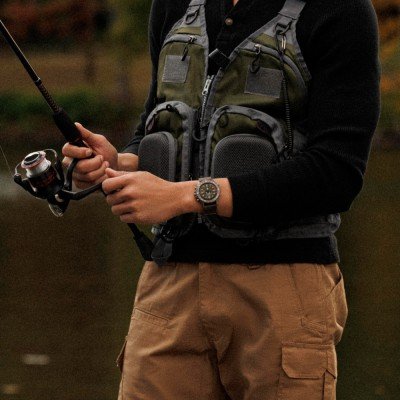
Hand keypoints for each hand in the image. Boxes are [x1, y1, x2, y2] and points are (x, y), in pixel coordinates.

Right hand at [62, 123, 117, 188]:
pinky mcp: (81, 185)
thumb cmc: (106, 152)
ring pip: (87, 176)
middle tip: (103, 159)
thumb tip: (76, 125)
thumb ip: (87, 135)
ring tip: (106, 165)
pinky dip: (101, 179)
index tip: (90, 151)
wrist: (115, 166)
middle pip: (78, 166)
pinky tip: (104, 174)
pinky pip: (90, 184)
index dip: (79, 152)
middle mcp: (70, 163)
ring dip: (101, 170)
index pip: (67, 150)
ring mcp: (75, 175)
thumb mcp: (99, 141)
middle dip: (95, 163)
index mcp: (72, 150)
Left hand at [102, 168, 233, 223]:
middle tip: (125, 199)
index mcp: (130, 180)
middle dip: (115, 200)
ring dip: (120, 209)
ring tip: (131, 206)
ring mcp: (135, 205)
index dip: (107, 189)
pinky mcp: (139, 217)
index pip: (106, 185)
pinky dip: (127, 217)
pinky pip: (123, 219)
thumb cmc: (157, 185)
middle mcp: (131, 192)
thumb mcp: (141, 176)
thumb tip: (107, 172)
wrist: (175, 197)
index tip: (113, 190)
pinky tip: (136, 211)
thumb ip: (122, 175)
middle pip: (110, 200)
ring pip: (115, 210)